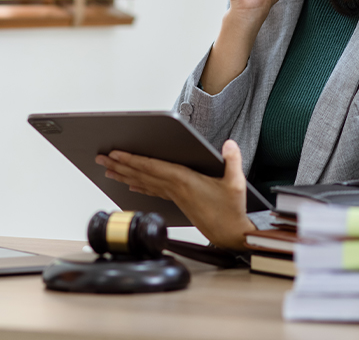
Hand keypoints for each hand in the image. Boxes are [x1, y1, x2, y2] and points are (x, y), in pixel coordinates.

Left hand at [95, 139, 255, 250]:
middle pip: (142, 174)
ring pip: (144, 182)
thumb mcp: (236, 183)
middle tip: (101, 158)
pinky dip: (139, 185)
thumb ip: (233, 160)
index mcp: (185, 181)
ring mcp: (175, 196)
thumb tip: (229, 144)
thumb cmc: (231, 211)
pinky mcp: (178, 201)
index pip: (153, 167)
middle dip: (120, 165)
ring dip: (125, 175)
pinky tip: (130, 184)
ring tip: (109, 169)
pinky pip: (153, 190)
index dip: (133, 159)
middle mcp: (175, 189)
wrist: (231, 235)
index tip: (116, 153)